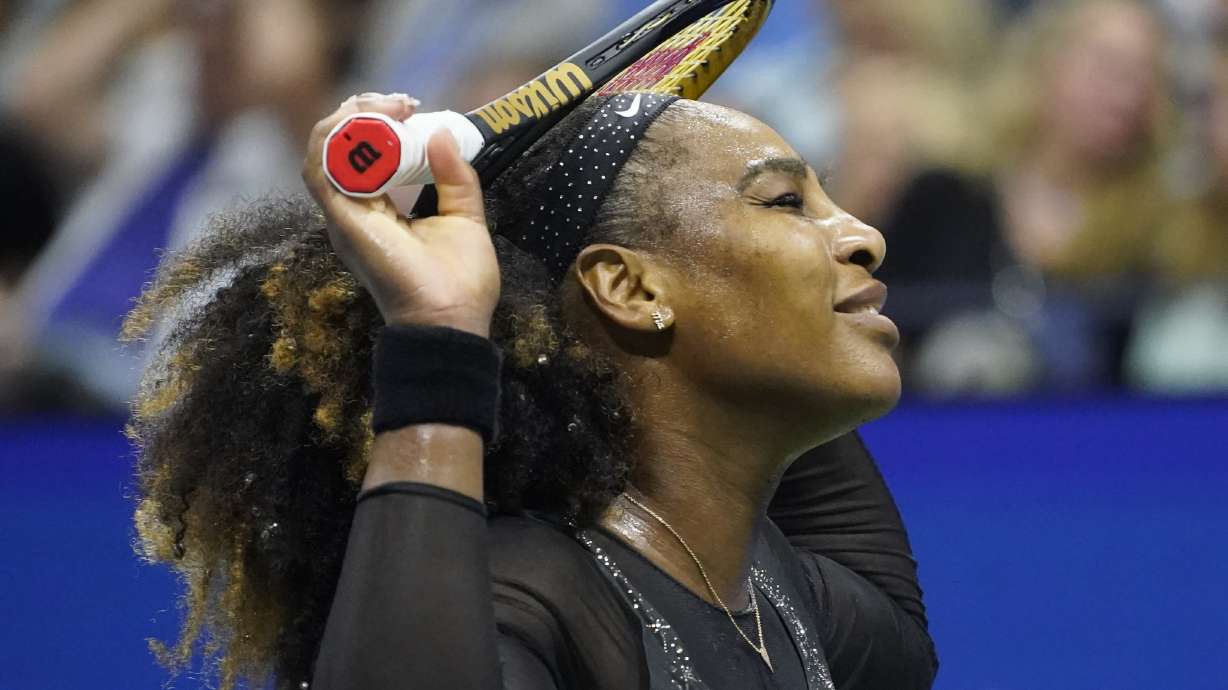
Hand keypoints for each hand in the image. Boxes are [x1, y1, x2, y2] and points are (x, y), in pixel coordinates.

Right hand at [302, 93, 499, 336]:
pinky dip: (337, 139)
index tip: (413, 108)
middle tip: (403, 102)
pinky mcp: (342, 221)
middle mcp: (354, 212)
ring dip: (351, 118)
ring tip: (390, 107)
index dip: (380, 123)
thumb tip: (443, 134)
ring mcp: (345, 216)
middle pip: (338, 146)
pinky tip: (373, 122)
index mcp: (378, 212)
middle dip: (364, 112)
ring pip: (322, 151)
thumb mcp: (464, 217)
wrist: (451, 321)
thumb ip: (455, 178)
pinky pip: (320, 169)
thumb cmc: (459, 283)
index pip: (362, 155)